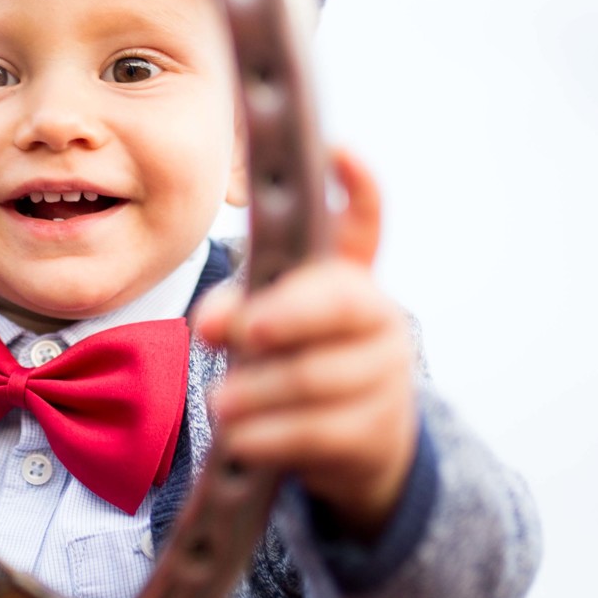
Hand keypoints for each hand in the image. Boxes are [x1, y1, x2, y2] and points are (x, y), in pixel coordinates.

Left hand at [192, 147, 418, 539]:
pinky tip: (242, 438)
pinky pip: (316, 431)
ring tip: (222, 402)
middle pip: (337, 304)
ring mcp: (385, 375)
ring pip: (316, 376)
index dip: (358, 189)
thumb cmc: (298, 366)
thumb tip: (212, 322)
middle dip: (282, 315)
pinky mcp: (375, 430)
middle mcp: (378, 318)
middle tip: (229, 331)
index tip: (339, 151)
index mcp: (350, 279)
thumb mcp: (270, 329)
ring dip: (258, 391)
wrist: (360, 447)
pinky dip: (268, 435)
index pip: (363, 225)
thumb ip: (240, 311)